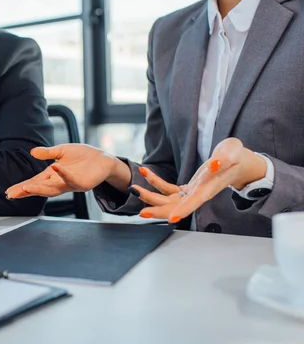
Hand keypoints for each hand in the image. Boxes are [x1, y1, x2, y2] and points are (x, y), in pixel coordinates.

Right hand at [5, 144, 130, 198]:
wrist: (102, 159)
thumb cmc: (82, 156)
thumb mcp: (62, 151)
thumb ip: (48, 153)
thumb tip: (32, 152)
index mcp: (52, 175)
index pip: (34, 182)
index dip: (22, 187)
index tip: (10, 191)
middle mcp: (59, 182)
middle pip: (40, 188)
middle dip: (26, 191)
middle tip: (13, 194)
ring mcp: (70, 184)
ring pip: (52, 188)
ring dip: (39, 188)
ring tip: (26, 187)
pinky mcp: (82, 184)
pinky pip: (71, 179)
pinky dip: (63, 174)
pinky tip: (54, 168)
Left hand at [131, 138, 266, 222]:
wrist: (238, 162)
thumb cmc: (236, 156)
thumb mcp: (232, 152)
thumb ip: (225, 159)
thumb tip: (215, 164)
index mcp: (209, 188)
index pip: (195, 202)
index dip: (183, 211)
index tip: (170, 219)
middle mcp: (199, 194)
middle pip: (176, 207)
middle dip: (159, 210)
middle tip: (142, 212)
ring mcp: (192, 192)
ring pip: (168, 200)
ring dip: (150, 196)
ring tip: (134, 188)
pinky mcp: (187, 188)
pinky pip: (167, 188)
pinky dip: (155, 182)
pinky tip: (144, 171)